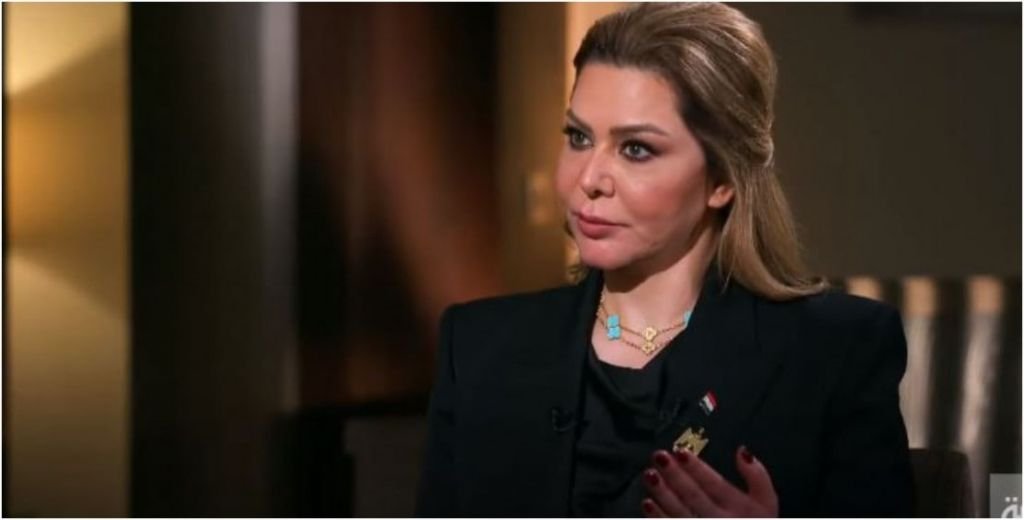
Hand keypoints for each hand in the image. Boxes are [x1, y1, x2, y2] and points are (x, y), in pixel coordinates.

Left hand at [641, 446, 777, 516]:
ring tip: (650, 475)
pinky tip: (647, 503)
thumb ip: (758, 476)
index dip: (698, 469)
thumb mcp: (767, 502)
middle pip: (694, 497)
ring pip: (679, 513)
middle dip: (675, 476)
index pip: (716, 485)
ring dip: (663, 494)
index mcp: (738, 507)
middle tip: (659, 457)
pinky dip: (658, 517)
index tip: (681, 452)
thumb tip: (743, 451)